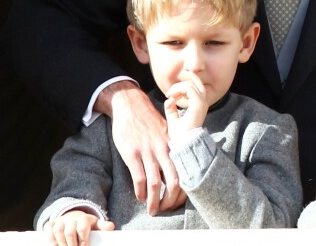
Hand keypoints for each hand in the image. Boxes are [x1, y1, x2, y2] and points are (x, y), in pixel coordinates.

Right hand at [44, 210, 113, 245]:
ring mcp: (60, 220)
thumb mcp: (95, 224)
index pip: (83, 228)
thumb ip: (103, 226)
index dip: (83, 240)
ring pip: (58, 230)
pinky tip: (54, 244)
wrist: (72, 216)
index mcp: (83, 218)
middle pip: (70, 231)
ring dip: (60, 242)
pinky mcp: (51, 223)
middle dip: (71, 244)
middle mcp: (71, 218)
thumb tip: (111, 227)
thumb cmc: (85, 224)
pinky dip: (50, 237)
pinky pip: (48, 229)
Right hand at [95, 81, 184, 214]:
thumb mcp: (165, 133)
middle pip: (174, 180)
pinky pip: (139, 178)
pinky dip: (141, 192)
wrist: (131, 105)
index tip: (179, 200)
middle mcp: (163, 149)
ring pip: (156, 183)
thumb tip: (173, 169)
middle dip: (171, 200)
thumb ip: (170, 149)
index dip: (184, 189)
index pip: (184, 171)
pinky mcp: (132, 153)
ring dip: (154, 201)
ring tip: (152, 210)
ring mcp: (148, 151)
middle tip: (166, 209)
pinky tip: (140, 197)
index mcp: (173, 144)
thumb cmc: (148, 120)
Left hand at [164, 73, 208, 143]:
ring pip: (191, 84)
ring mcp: (202, 102)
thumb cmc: (179, 134)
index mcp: (198, 104)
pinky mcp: (198, 104)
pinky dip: (178, 90)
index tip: (169, 97)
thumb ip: (171, 108)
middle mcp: (202, 102)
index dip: (180, 88)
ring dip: (177, 87)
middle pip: (196, 81)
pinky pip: (189, 89)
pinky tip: (171, 96)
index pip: (193, 87)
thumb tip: (169, 99)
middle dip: (182, 81)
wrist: (183, 143)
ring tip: (169, 95)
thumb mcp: (173, 118)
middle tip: (170, 91)